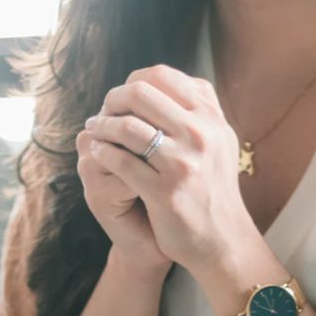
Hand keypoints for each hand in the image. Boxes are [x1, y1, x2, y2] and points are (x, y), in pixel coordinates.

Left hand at [83, 64, 254, 272]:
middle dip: (112, 100)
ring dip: (102, 126)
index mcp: (210, 118)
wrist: (221, 239)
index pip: (162, 76)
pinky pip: (121, 161)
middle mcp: (200, 135)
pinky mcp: (165, 191)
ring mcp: (182, 163)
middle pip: (141, 94)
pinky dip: (103, 153)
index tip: (122, 97)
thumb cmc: (213, 189)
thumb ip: (199, 109)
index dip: (133, 81)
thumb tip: (167, 79)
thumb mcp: (218, 142)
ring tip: (94, 131)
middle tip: (102, 112)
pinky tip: (98, 153)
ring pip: (127, 127)